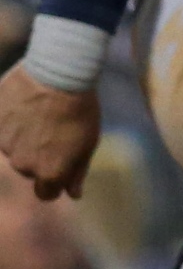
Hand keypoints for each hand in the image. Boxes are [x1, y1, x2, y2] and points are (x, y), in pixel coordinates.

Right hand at [0, 63, 101, 199]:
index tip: (61, 166)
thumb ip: (77, 172)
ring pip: (15, 148)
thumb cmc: (80, 108)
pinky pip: (3, 129)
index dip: (55, 182)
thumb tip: (73, 195)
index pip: (46, 193)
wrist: (59, 73)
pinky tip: (26, 105)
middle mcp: (23, 165)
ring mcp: (6, 145)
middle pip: (30, 168)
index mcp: (49, 173)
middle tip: (55, 129)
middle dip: (41, 155)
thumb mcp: (89, 141)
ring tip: (42, 113)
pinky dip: (12, 122)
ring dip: (25, 137)